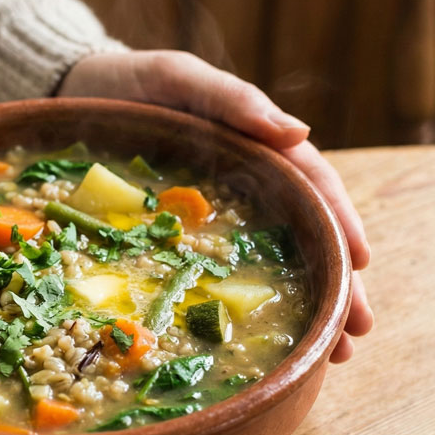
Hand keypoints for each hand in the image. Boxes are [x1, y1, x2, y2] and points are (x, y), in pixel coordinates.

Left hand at [59, 50, 372, 360]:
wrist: (73, 96)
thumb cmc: (131, 83)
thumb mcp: (180, 78)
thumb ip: (232, 101)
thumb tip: (300, 133)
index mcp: (256, 145)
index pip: (313, 186)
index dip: (341, 224)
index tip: (361, 265)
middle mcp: (249, 184)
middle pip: (307, 235)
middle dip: (338, 283)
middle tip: (355, 335)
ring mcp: (219, 214)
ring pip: (277, 261)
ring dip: (311, 304)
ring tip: (334, 356)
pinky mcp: (183, 237)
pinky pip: (222, 274)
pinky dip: (248, 309)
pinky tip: (269, 340)